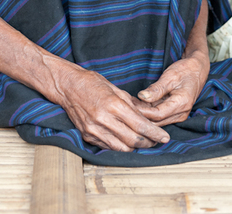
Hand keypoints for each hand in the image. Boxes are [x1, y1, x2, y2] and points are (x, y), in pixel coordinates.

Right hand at [52, 63, 170, 151]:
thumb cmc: (91, 83)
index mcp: (113, 104)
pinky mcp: (88, 136)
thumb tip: (148, 114)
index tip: (164, 137)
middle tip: (156, 141)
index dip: (154, 133)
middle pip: (133, 140)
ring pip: (122, 148)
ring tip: (143, 142)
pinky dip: (120, 146)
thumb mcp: (114, 88)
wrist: (67, 86)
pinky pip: (109, 147)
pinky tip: (126, 141)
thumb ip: (131, 103)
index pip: (140, 125)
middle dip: (148, 143)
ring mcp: (94, 129)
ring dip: (135, 147)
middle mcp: (104, 119)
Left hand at [136, 51, 209, 125]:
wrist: (197, 70)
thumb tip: (142, 97)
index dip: (143, 112)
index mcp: (181, 103)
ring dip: (144, 114)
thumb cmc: (185, 70)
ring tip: (129, 105)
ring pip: (157, 121)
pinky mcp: (175, 114)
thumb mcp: (170, 76)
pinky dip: (149, 112)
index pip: (158, 114)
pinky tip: (138, 105)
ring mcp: (179, 115)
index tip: (129, 106)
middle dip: (141, 115)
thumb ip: (156, 89)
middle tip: (125, 106)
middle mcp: (181, 114)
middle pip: (157, 121)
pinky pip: (160, 117)